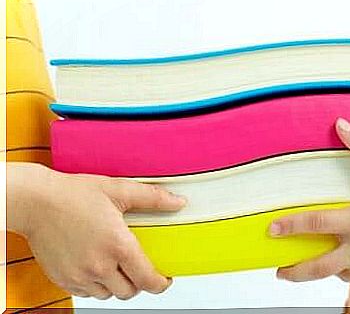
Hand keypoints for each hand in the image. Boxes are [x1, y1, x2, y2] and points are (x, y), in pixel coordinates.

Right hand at [8, 163, 185, 299]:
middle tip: (139, 268)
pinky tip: (95, 266)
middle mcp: (99, 265)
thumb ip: (152, 198)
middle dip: (139, 283)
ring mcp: (79, 275)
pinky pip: (86, 293)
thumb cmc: (73, 194)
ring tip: (116, 265)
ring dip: (116, 284)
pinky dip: (95, 285)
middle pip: (129, 292)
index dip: (160, 284)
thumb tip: (178, 202)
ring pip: (107, 295)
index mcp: (117, 245)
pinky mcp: (63, 279)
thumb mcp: (119, 189)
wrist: (35, 201)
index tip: (164, 280)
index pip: (147, 279)